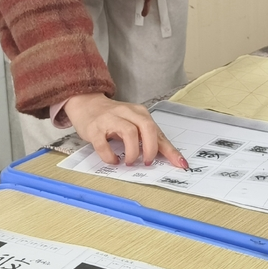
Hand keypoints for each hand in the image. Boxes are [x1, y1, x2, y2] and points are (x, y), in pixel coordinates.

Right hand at [63, 93, 187, 167]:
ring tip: (130, 162)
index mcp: (139, 112)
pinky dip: (110, 156)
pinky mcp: (95, 129)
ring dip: (133, 152)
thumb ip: (148, 137)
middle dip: (151, 148)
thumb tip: (166, 156)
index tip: (180, 164)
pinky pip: (103, 144)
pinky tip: (114, 161)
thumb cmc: (113, 118)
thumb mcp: (133, 123)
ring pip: (129, 132)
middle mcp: (127, 112)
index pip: (158, 132)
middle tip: (148, 162)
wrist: (86, 104)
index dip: (170, 150)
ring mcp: (110, 119)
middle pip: (147, 127)